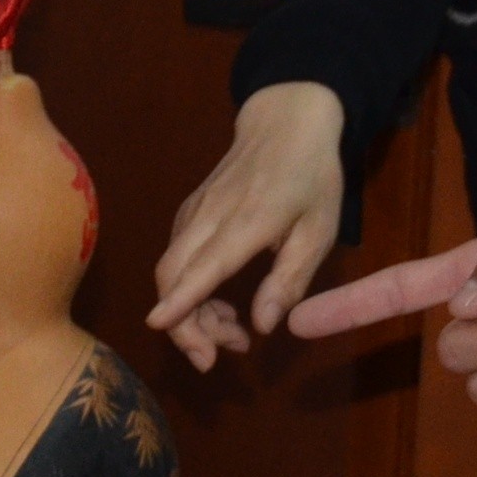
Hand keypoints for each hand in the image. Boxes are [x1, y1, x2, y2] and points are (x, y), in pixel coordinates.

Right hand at [148, 83, 347, 369]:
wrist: (285, 121)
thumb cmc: (311, 178)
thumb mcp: (319, 231)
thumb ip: (290, 279)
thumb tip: (264, 326)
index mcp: (249, 221)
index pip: (204, 265)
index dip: (180, 298)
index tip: (156, 325)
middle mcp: (210, 216)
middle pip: (173, 274)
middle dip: (186, 325)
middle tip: (222, 354)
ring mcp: (194, 212)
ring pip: (171, 269)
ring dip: (190, 311)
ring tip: (232, 332)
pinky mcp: (189, 213)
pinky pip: (176, 258)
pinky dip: (188, 289)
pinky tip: (218, 304)